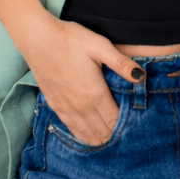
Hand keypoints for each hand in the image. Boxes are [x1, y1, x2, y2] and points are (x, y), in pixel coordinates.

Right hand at [20, 15, 143, 146]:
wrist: (38, 39)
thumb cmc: (70, 39)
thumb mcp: (100, 46)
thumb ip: (121, 63)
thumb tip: (141, 77)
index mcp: (94, 93)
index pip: (114, 120)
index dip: (126, 125)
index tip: (135, 125)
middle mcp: (80, 106)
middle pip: (101, 131)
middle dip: (114, 134)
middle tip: (126, 133)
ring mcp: (65, 108)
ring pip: (86, 134)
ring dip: (99, 138)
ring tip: (110, 139)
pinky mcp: (54, 105)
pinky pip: (71, 128)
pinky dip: (82, 135)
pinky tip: (87, 136)